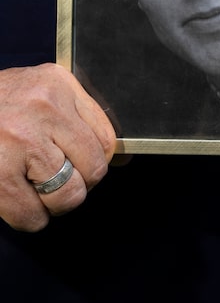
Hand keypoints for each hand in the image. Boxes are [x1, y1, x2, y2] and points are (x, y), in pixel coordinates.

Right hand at [0, 63, 115, 230]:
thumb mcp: (38, 90)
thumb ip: (75, 115)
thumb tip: (117, 159)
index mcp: (58, 84)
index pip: (106, 137)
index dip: (96, 160)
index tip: (82, 166)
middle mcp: (45, 108)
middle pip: (93, 168)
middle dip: (79, 183)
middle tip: (58, 179)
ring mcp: (21, 140)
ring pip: (69, 195)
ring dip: (56, 204)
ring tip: (38, 189)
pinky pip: (33, 215)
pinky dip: (31, 218)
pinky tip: (18, 198)